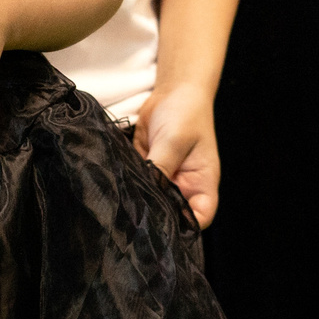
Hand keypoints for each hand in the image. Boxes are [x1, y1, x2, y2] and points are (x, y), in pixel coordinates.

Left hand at [134, 81, 220, 226]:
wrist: (174, 90)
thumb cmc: (186, 114)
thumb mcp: (175, 140)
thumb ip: (161, 167)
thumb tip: (145, 194)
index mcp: (201, 184)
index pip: (199, 218)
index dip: (185, 228)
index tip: (164, 227)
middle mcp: (184, 186)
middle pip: (172, 213)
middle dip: (156, 214)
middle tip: (137, 215)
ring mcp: (165, 179)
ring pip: (151, 200)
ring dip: (139, 199)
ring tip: (125, 199)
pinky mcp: (147, 170)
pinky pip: (137, 185)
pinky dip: (129, 185)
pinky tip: (117, 185)